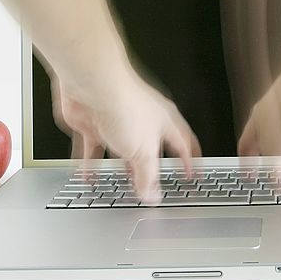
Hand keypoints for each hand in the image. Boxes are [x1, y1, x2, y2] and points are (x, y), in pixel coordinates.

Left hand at [52, 71, 200, 201]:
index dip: (189, 161)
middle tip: (151, 185)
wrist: (91, 84)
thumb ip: (148, 176)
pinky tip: (88, 176)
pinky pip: (92, 148)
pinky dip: (91, 163)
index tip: (191, 174)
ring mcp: (117, 122)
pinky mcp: (94, 124)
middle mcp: (143, 121)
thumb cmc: (123, 105)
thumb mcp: (143, 152)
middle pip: (150, 149)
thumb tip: (153, 194)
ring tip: (121, 184)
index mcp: (164, 123)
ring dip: (120, 168)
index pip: (184, 144)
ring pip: (121, 150)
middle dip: (150, 169)